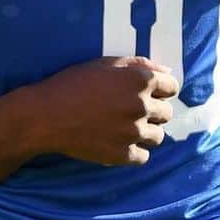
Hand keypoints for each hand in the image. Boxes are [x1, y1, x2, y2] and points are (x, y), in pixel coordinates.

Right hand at [26, 56, 178, 165]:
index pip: (172, 87)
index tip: (150, 93)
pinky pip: (143, 156)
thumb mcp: (106, 64)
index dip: (161, 89)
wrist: (47, 115)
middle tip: (133, 110)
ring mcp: (133, 132)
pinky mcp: (123, 154)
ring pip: (158, 136)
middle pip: (167, 113)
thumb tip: (167, 72)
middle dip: (154, 110)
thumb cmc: (74, 82)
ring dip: (146, 131)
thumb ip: (139, 65)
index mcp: (140, 80)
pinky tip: (119, 141)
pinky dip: (135, 150)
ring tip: (126, 127)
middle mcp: (142, 105)